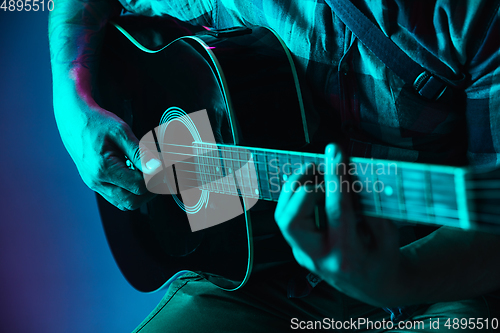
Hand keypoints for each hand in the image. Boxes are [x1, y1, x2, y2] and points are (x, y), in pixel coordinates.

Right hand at [55, 100, 160, 210]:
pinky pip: (116, 197)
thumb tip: (157, 167)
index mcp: (103, 169)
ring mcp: (94, 184)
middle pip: (132, 201)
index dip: (155, 180)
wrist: (73, 118)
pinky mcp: (94, 183)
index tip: (165, 169)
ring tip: (148, 175)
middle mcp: (96, 181)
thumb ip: (140, 153)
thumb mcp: (121, 132)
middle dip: (150, 192)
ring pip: (124, 203)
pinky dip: (130, 192)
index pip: (138, 186)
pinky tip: (135, 175)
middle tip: (160, 176)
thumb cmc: (96, 122)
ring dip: (140, 194)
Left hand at [275, 144, 406, 306]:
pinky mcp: (299, 249)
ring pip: (282, 218)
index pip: (336, 210)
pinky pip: (288, 218)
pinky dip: (295, 197)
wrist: (373, 288)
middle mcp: (319, 258)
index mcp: (347, 256)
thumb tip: (352, 176)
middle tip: (317, 167)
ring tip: (314, 172)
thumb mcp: (390, 237)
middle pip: (291, 220)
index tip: (336, 152)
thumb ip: (371, 209)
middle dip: (300, 187)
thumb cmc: (383, 261)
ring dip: (294, 189)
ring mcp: (304, 255)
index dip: (335, 177)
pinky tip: (311, 185)